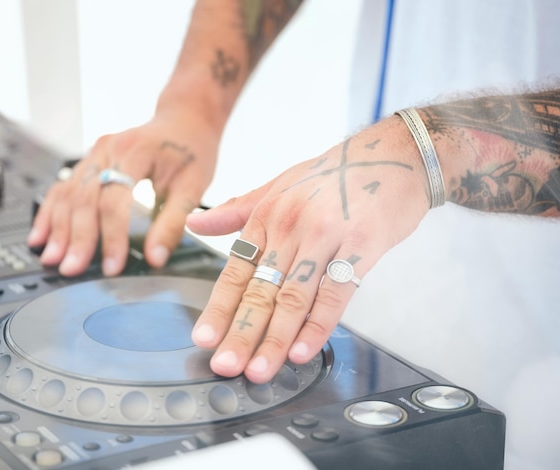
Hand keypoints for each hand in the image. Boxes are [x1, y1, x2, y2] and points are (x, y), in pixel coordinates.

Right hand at [27, 109, 218, 275]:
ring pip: (68, 193)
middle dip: (77, 238)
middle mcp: (109, 149)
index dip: (111, 237)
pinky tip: (40, 236)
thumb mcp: (193, 186)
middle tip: (71, 268)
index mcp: (136, 152)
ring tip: (52, 259)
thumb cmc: (192, 150)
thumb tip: (156, 258)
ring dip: (57, 229)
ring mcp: (95, 153)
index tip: (112, 267)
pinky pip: (62, 187)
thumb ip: (174, 223)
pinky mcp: (89, 161)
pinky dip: (50, 213)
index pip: (115, 201)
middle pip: (84, 198)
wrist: (185, 119)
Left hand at [186, 116, 430, 382]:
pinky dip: (318, 325)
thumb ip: (236, 210)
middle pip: (261, 290)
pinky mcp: (360, 245)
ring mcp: (325, 236)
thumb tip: (194, 223)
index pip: (236, 271)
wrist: (395, 155)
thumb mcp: (279, 184)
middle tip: (225, 366)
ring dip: (275, 339)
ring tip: (260, 370)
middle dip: (241, 333)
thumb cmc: (337, 174)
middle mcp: (291, 226)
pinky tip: (303, 350)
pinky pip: (335, 293)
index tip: (204, 339)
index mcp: (267, 215)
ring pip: (294, 297)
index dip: (219, 308)